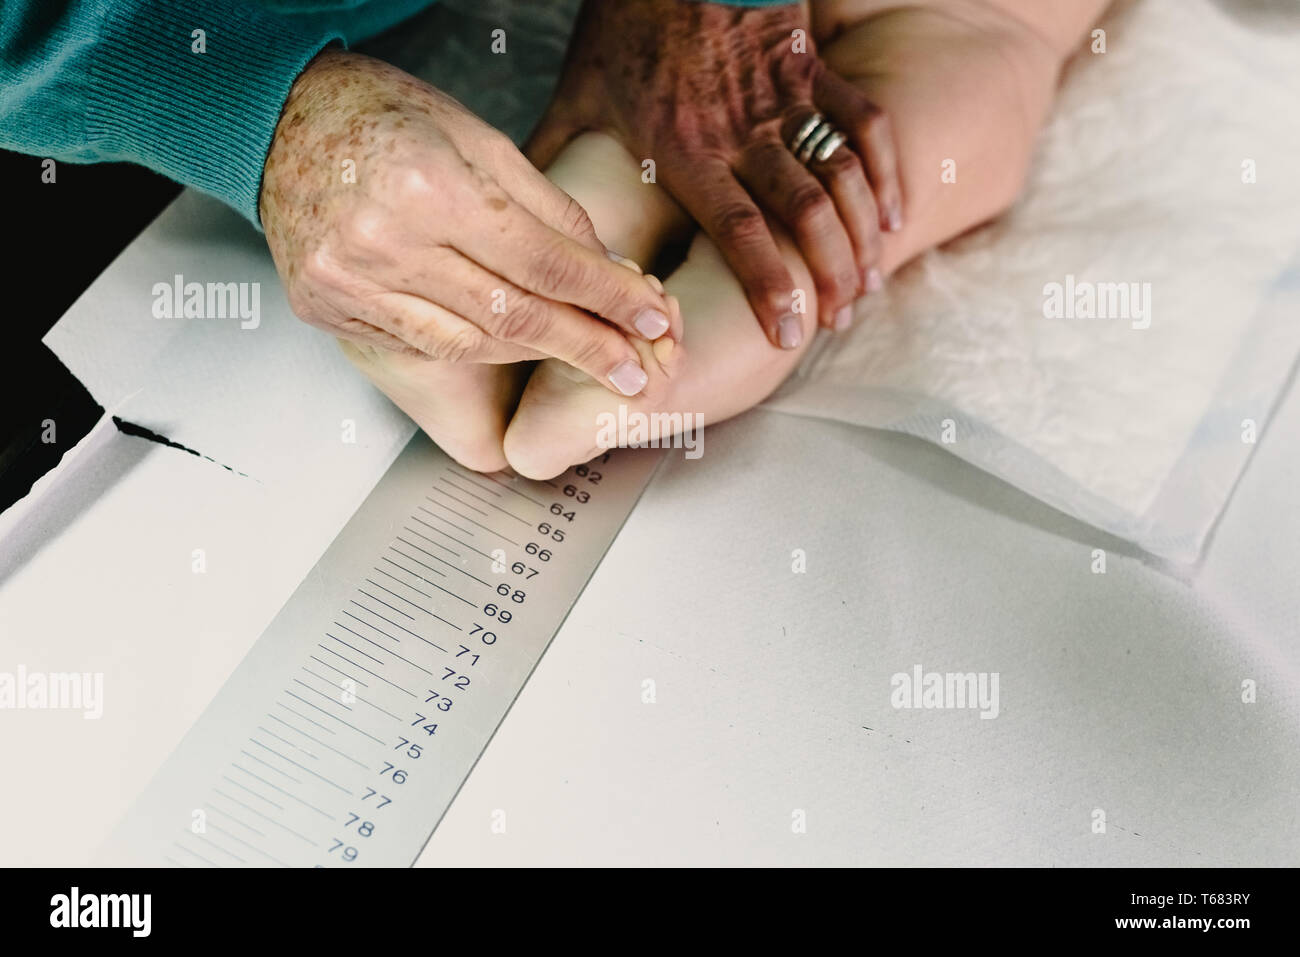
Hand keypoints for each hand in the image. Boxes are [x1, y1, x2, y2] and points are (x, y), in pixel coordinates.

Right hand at [259, 48, 673, 396]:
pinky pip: (424, 346)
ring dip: (536, 353)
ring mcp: (349, 285)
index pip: (543, 262)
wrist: (277, 123)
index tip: (649, 321)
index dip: (606, 298)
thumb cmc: (379, 116)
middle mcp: (383, 244)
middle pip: (512, 315)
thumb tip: (606, 269)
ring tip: (580, 352)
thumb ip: (546, 208)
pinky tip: (513, 343)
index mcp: (428, 187)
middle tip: (631, 368)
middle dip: (584, 343)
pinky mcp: (329, 311)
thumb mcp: (477, 137)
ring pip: (471, 344)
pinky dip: (478, 348)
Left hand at [526, 0, 901, 344]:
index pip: (738, 229)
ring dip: (861, 235)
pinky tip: (897, 214)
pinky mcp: (811, 70)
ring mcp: (785, 100)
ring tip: (867, 285)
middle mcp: (744, 131)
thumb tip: (530, 219)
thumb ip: (559, 158)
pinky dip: (886, 171)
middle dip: (827, 274)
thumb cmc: (624, 24)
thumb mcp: (580, 94)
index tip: (787, 334)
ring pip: (841, 177)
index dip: (768, 284)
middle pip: (803, 213)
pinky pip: (864, 123)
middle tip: (835, 322)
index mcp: (688, 148)